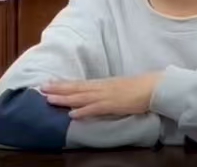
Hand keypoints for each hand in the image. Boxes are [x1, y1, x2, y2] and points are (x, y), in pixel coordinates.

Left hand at [41, 73, 161, 118]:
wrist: (154, 87)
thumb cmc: (140, 87)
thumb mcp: (119, 87)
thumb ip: (106, 90)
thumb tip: (95, 94)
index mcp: (103, 83)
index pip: (80, 83)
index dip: (64, 84)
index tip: (50, 83)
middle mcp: (102, 87)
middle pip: (76, 88)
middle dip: (59, 89)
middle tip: (42, 88)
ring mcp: (107, 95)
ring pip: (81, 97)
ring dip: (65, 98)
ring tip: (49, 99)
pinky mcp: (113, 104)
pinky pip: (95, 108)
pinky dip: (83, 111)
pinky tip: (72, 114)